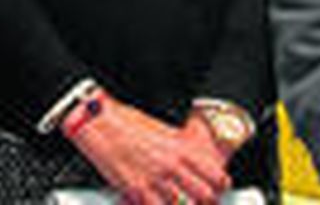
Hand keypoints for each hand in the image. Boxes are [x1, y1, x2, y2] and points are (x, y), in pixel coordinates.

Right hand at [67, 94, 229, 203]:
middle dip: (206, 203)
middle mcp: (173, 165)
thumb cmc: (128, 124)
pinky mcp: (138, 191)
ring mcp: (156, 179)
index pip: (216, 176)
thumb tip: (195, 163)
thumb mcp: (164, 132)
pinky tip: (159, 204)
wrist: (100, 123)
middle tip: (198, 202)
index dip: (220, 188)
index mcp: (183, 148)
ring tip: (177, 203)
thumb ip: (183, 149)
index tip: (216, 191)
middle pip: (206, 197)